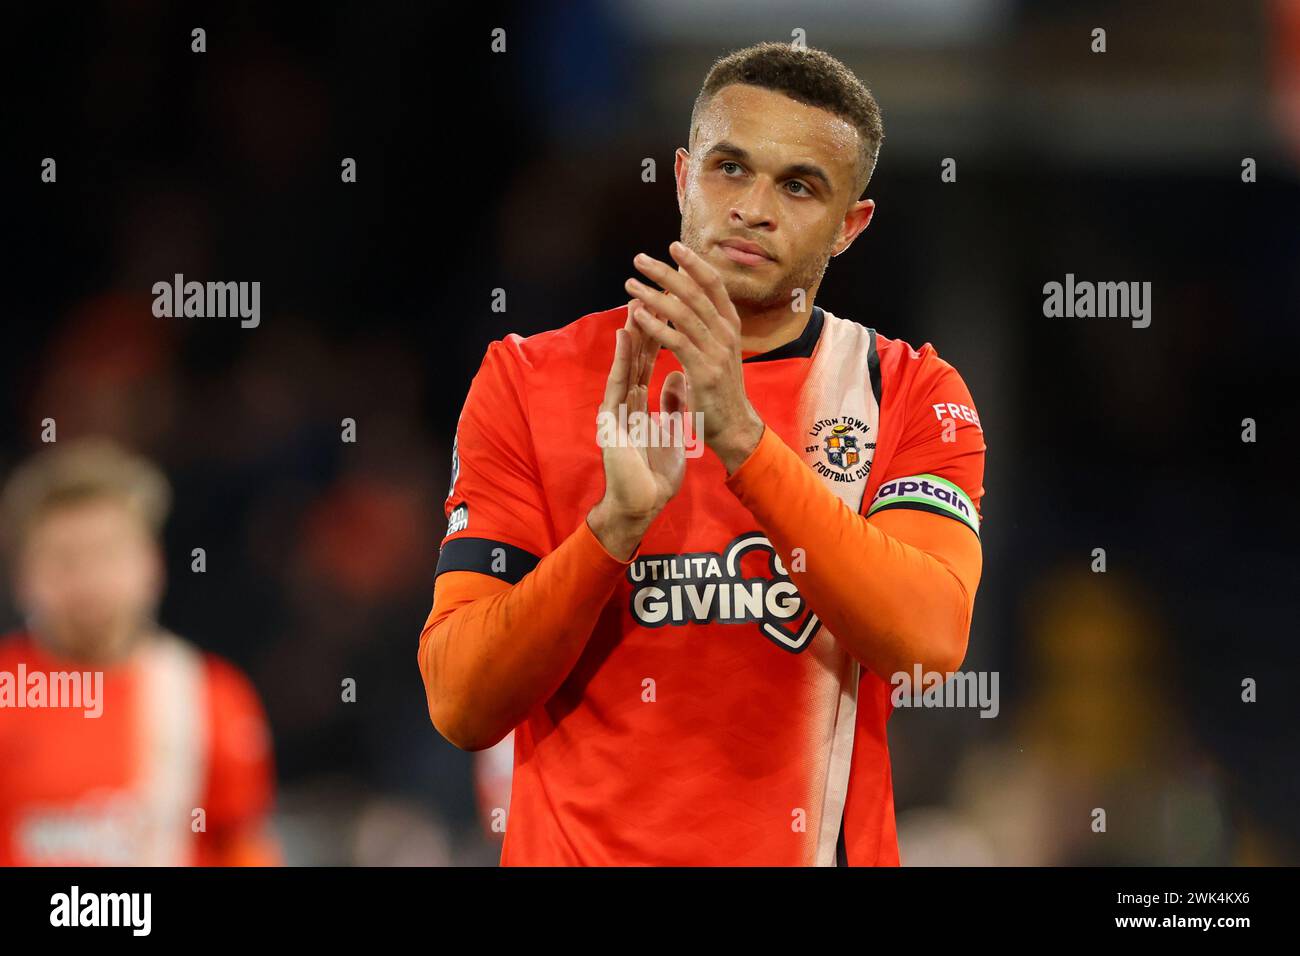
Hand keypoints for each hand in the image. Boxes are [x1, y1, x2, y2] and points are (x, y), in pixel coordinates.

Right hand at [588, 306, 689, 559]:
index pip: (648, 363)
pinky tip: (625, 336)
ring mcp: (616, 409)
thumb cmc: (653, 477)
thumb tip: (677, 377)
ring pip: (624, 364)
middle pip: (635, 357)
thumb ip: (672, 405)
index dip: (658, 335)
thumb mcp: (671, 434)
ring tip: (637, 302)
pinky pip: (617, 384)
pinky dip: (621, 359)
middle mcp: (624, 402)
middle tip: (650, 294)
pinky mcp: (610, 420)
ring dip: (631, 333)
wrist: (641, 505)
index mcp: (638, 405)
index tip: (666, 308)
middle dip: (644, 326)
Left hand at [625, 241, 764, 473]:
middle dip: (666, 272)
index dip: (694, 263)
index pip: (713, 284)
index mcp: (730, 326)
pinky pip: (676, 341)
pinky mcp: (703, 370)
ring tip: (630, 285)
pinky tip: (637, 315)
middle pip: (694, 291)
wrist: (735, 427)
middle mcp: (726, 333)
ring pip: (682, 312)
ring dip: (652, 295)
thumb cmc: (721, 390)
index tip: (674, 246)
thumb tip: (683, 306)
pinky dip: (655, 325)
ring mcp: (716, 351)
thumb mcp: (718, 352)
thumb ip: (704, 328)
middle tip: (640, 259)